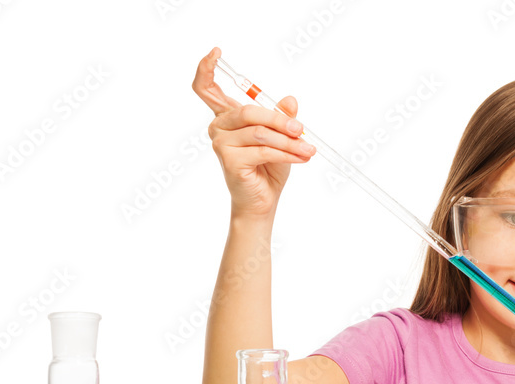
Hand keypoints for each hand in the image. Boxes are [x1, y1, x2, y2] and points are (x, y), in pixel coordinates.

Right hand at [192, 47, 315, 219]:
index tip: (216, 52)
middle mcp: (218, 127)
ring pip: (260, 132)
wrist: (262, 201)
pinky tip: (301, 157)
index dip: (207, 68)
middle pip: (249, 111)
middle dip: (280, 120)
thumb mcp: (281, 137)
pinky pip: (263, 149)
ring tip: (307, 150)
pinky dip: (286, 153)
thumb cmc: (268, 168)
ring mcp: (220, 144)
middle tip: (302, 130)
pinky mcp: (229, 160)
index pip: (207, 89)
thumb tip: (290, 100)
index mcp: (227, 117)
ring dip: (289, 141)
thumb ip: (282, 117)